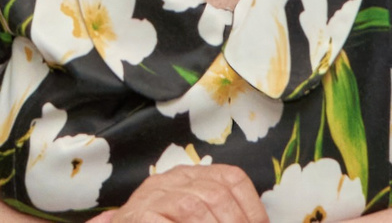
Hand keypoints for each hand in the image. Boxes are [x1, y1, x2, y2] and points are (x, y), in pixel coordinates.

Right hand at [92, 159, 264, 222]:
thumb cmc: (168, 221)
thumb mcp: (199, 214)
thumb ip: (220, 213)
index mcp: (193, 175)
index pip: (232, 178)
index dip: (252, 208)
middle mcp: (173, 178)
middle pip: (216, 194)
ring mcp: (153, 195)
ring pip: (193, 207)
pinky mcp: (139, 214)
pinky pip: (166, 221)